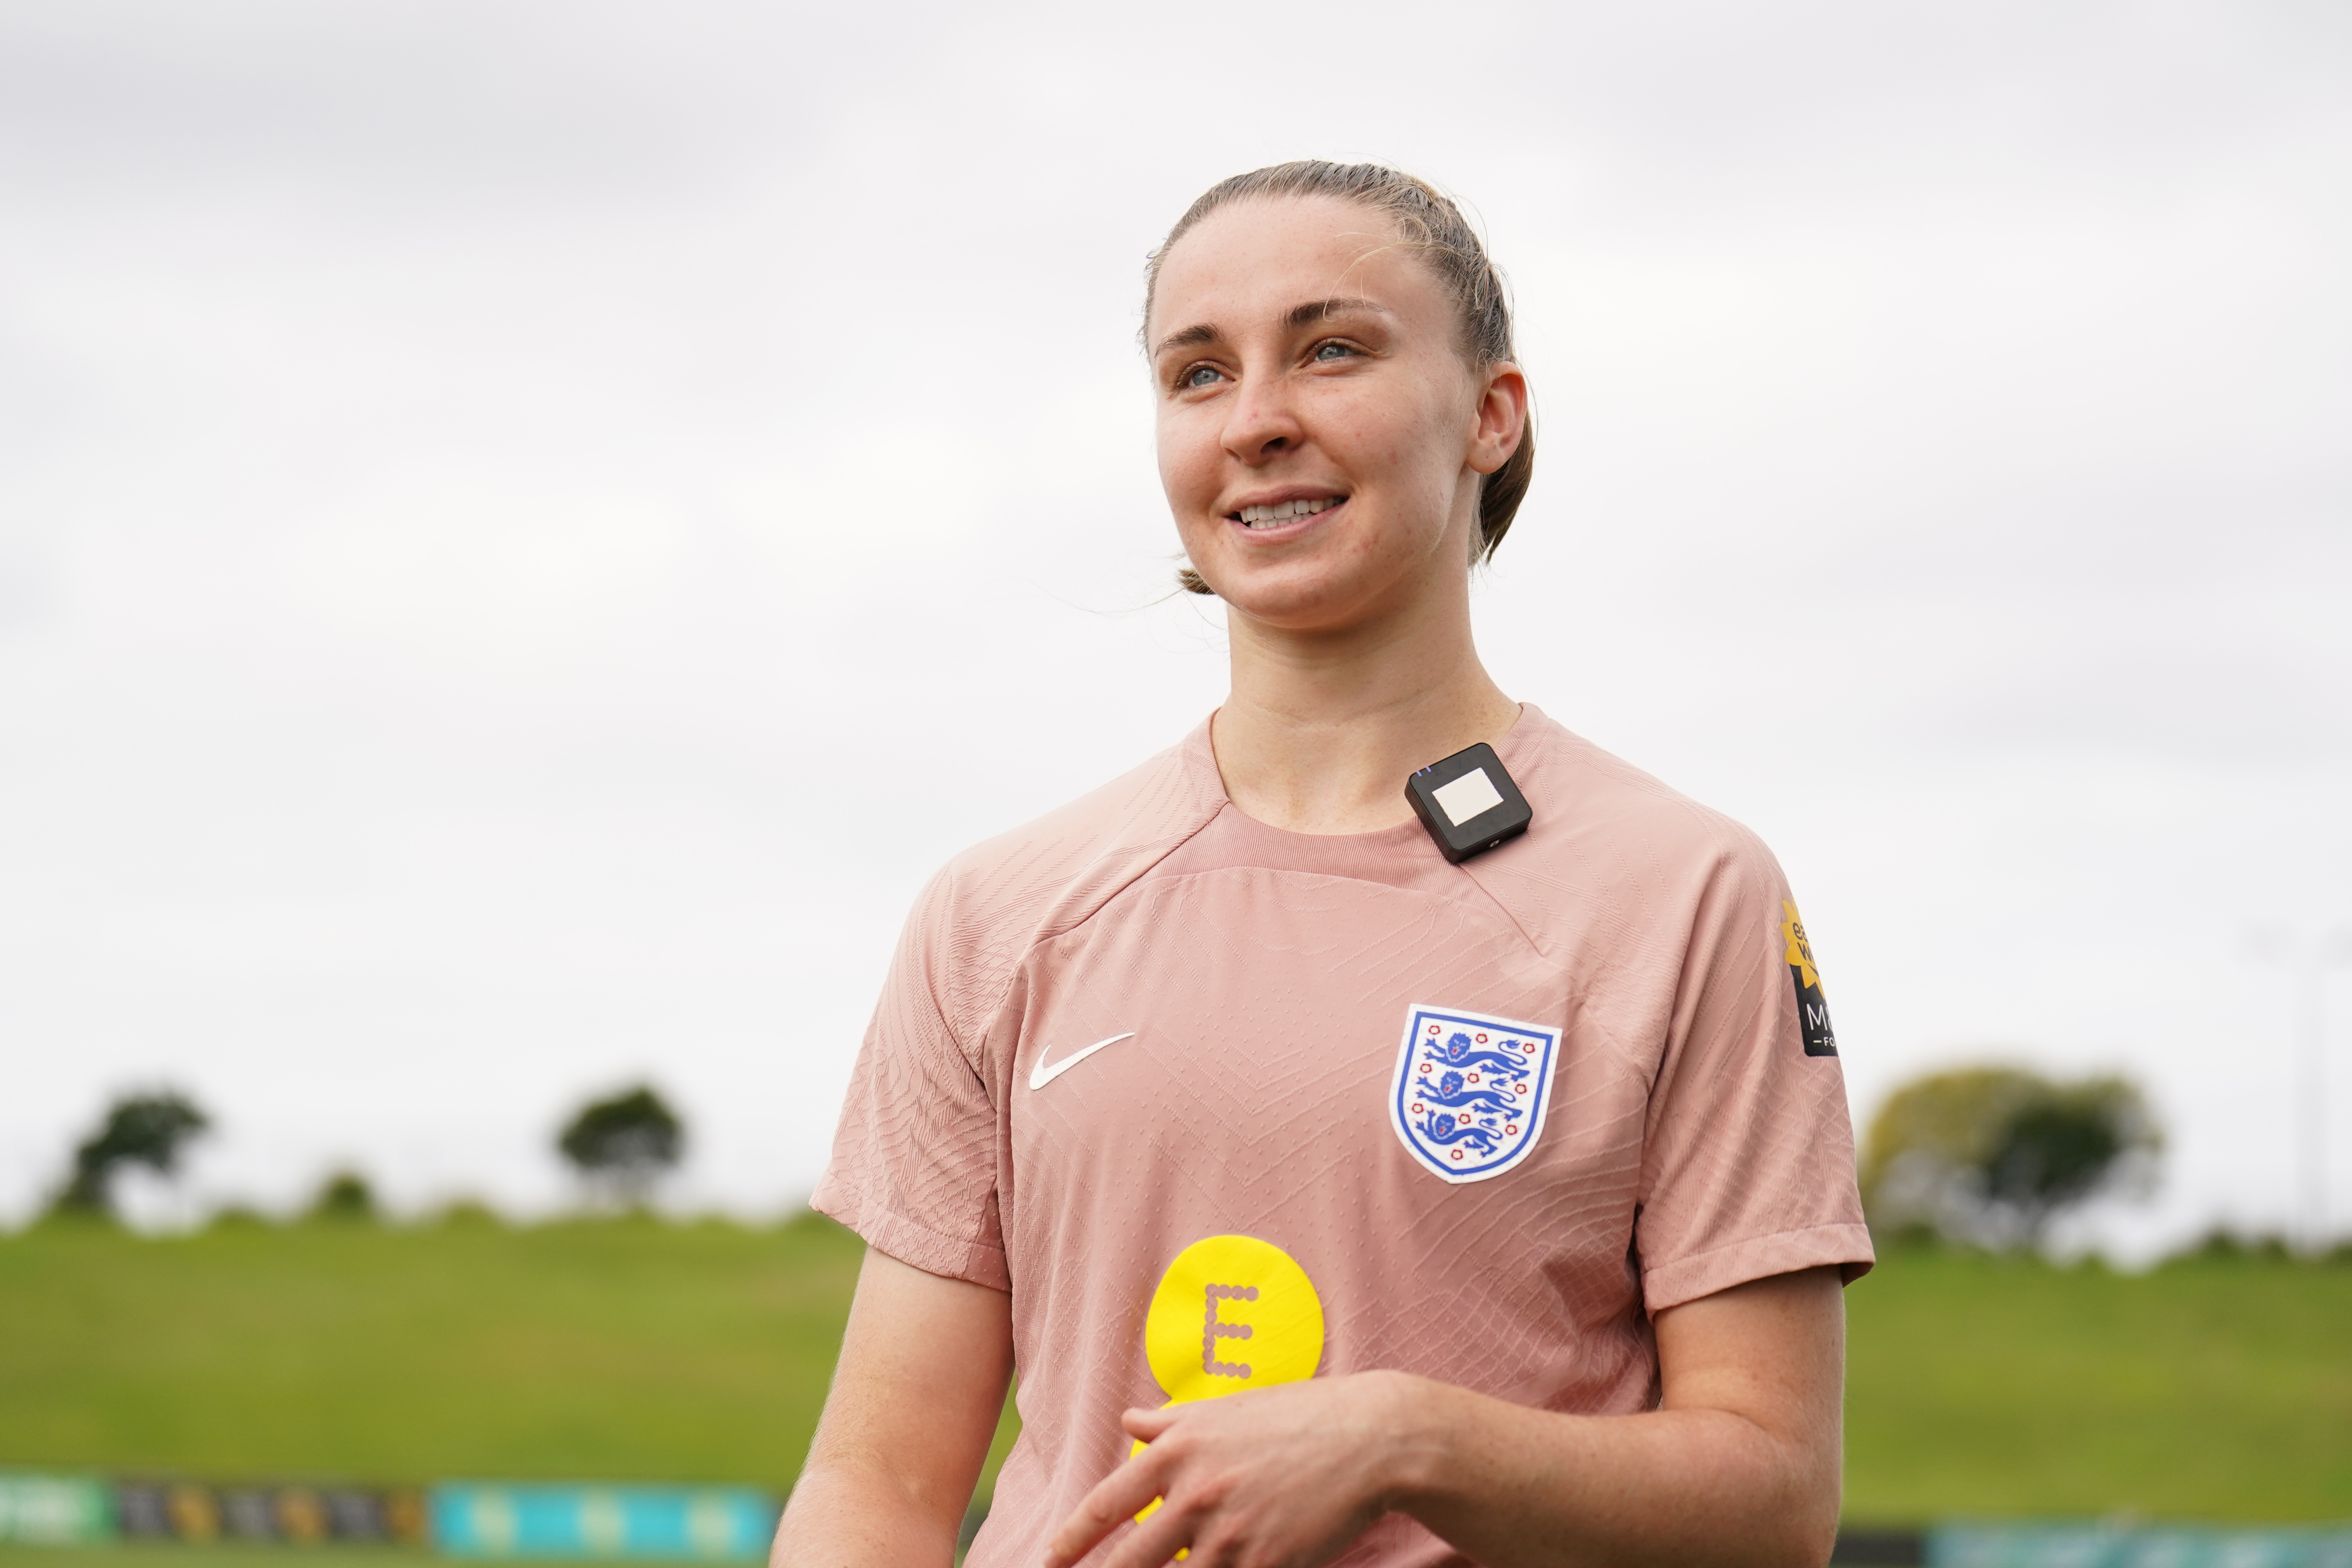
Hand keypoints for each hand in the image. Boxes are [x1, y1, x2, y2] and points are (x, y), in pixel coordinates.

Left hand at [1042, 1371, 1420, 1567]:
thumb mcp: (1224, 1408)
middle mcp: (1194, 1494)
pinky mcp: (1267, 1565)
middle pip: (1130, 1562)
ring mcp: (1229, 1535)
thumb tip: (1129, 1422)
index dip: (1071, 1540)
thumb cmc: (1296, 1416)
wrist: (1369, 1437)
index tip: (1050, 1560)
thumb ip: (1169, 1420)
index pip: (1105, 1505)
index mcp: (1176, 1450)